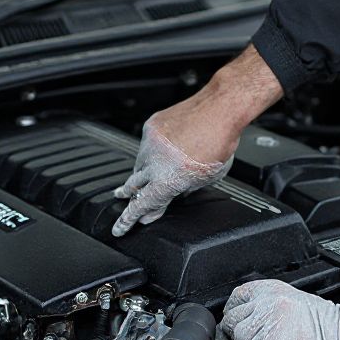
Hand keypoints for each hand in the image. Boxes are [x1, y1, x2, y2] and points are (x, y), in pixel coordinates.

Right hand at [111, 113, 234, 236]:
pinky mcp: (150, 128)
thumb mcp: (208, 178)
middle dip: (127, 194)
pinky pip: (146, 145)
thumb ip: (187, 189)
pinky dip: (153, 150)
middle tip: (121, 197)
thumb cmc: (220, 143)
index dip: (128, 220)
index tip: (119, 229)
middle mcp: (154, 163)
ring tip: (154, 171)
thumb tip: (176, 196)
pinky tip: (167, 148)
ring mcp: (149, 144)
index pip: (142, 205)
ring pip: (140, 164)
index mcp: (168, 180)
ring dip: (144, 171)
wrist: (218, 110)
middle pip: (133, 186)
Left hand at [216, 280, 339, 339]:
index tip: (235, 322)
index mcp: (272, 290)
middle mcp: (267, 305)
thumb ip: (267, 306)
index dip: (232, 313)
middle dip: (235, 335)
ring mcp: (268, 329)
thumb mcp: (294, 301)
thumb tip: (241, 321)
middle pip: (232, 322)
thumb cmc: (328, 324)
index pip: (236, 298)